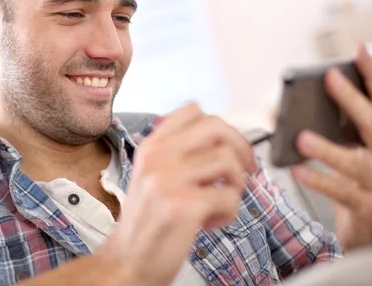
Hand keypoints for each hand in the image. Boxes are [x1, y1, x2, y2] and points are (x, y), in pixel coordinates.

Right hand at [97, 102, 256, 285]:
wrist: (126, 261)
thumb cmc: (146, 221)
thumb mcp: (151, 175)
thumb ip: (178, 154)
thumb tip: (223, 141)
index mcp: (151, 147)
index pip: (193, 111)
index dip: (221, 127)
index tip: (229, 147)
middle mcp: (158, 157)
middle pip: (215, 127)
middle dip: (241, 147)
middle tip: (245, 169)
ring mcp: (169, 180)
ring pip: (227, 161)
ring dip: (236, 185)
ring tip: (221, 201)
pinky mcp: (183, 206)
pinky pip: (230, 197)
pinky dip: (230, 212)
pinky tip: (210, 222)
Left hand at [292, 44, 371, 251]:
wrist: (369, 235)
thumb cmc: (356, 186)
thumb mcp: (354, 154)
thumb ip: (340, 131)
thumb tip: (301, 109)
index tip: (359, 51)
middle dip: (351, 99)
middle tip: (331, 79)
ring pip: (356, 162)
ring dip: (329, 148)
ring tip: (303, 138)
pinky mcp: (368, 207)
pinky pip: (341, 191)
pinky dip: (318, 179)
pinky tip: (298, 170)